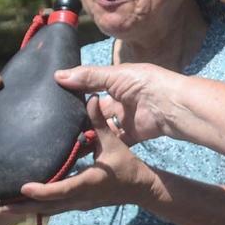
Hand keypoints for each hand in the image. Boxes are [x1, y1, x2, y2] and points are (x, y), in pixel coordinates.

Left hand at [0, 123, 153, 217]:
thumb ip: (99, 122)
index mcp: (88, 183)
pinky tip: (21, 204)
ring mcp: (78, 204)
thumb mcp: (113, 143)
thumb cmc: (127, 165)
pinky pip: (53, 208)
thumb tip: (91, 97)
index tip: (22, 188)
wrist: (141, 188)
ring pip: (47, 211)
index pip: (61, 190)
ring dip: (25, 210)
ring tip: (1, 208)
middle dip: (22, 208)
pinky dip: (36, 207)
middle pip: (47, 207)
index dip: (41, 191)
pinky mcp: (77, 204)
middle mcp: (80, 198)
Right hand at [56, 63, 183, 143]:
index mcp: (116, 83)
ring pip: (102, 128)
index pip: (91, 88)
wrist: (169, 106)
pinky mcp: (131, 135)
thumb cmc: (144, 83)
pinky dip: (102, 145)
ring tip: (64, 138)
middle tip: (57, 123)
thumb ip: (87, 77)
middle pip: (95, 111)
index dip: (75, 93)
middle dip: (79, 117)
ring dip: (88, 133)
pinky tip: (83, 149)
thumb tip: (57, 76)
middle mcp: (119, 101)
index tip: (54, 100)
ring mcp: (125, 119)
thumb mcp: (114, 75)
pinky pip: (113, 142)